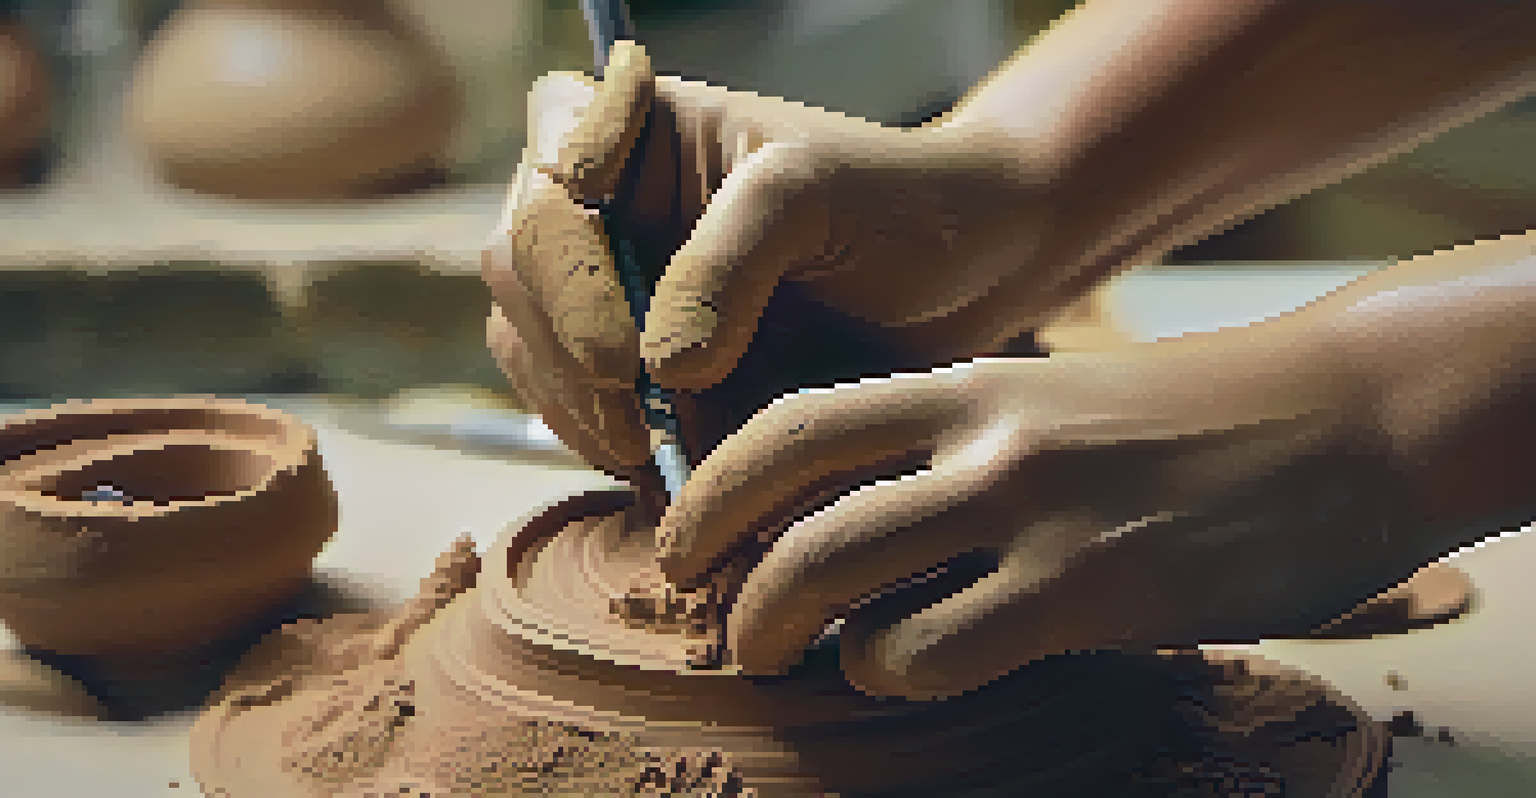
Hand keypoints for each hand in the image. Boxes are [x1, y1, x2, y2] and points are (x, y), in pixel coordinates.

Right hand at [483, 42, 1059, 472]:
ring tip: (659, 454)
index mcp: (634, 127)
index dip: (563, 250)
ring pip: (530, 349)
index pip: (550, 166)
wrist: (961, 277)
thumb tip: (652, 364)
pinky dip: (606, 447)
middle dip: (570, 349)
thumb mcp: (816, 197)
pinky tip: (664, 475)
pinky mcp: (626, 366)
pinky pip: (572, 409)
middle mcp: (601, 203)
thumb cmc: (898, 206)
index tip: (618, 334)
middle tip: (639, 420)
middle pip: (520, 269)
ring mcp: (605, 287)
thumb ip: (729, 258)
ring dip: (581, 410)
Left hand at [656, 336, 1439, 699]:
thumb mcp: (1053, 404)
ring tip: (806, 661)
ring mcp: (1030, 512)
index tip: (687, 543)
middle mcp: (981, 438)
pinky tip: (911, 669)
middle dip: (731, 584)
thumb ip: (955, 449)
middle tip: (727, 628)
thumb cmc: (1192, 421)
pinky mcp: (1084, 591)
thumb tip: (854, 521)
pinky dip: (891, 673)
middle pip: (792, 510)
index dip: (714, 491)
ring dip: (796, 638)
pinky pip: (931, 650)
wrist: (1341, 421)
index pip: (793, 427)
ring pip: (840, 579)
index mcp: (968, 385)